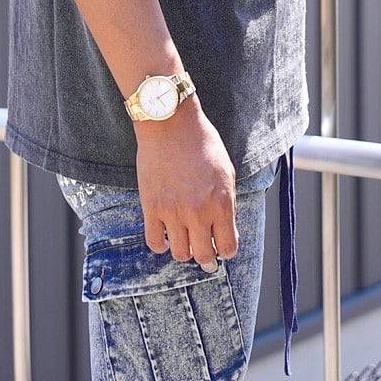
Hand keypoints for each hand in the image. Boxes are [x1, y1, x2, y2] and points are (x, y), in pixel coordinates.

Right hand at [135, 98, 237, 270]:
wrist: (170, 123)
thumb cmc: (201, 142)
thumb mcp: (226, 171)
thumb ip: (227, 202)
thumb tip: (224, 227)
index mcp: (222, 203)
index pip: (228, 248)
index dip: (225, 250)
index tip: (221, 245)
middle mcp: (198, 212)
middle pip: (204, 257)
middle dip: (206, 256)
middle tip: (203, 249)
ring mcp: (173, 211)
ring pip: (180, 254)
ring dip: (184, 250)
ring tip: (184, 239)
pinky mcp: (151, 207)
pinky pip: (154, 242)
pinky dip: (161, 244)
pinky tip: (165, 236)